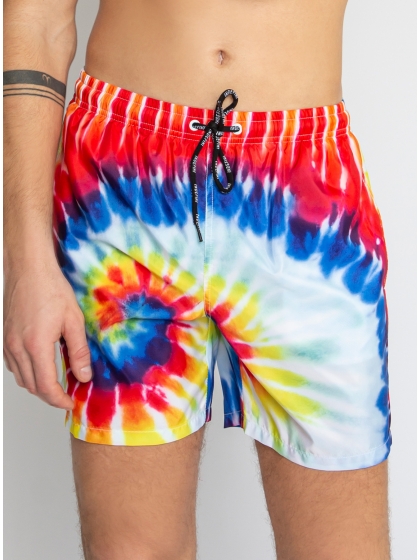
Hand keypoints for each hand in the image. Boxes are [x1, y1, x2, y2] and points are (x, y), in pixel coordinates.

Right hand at [4, 257, 91, 409]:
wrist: (29, 269)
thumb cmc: (50, 288)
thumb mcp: (74, 320)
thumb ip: (79, 351)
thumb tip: (83, 375)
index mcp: (36, 345)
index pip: (45, 386)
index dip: (59, 400)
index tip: (70, 402)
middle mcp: (17, 348)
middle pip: (31, 386)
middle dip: (50, 396)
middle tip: (67, 395)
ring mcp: (8, 343)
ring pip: (20, 378)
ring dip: (37, 385)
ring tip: (57, 382)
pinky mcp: (5, 337)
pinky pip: (13, 365)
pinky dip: (27, 373)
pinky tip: (40, 366)